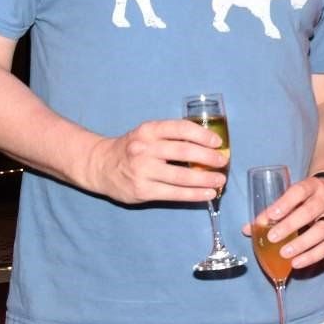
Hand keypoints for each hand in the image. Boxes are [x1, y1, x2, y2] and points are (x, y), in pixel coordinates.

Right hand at [81, 119, 228, 205]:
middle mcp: (145, 148)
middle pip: (184, 152)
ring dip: (205, 179)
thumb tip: (207, 146)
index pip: (181, 129)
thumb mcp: (146, 134)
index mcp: (149, 130)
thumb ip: (170, 137)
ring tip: (220, 180)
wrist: (100, 166)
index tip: (218, 142)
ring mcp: (143, 170)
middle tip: (223, 161)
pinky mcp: (143, 190)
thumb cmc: (131, 148)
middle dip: (208, 158)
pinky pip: (174, 193)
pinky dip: (194, 194)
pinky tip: (207, 194)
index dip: (203, 135)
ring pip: (181, 176)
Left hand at [242, 175, 323, 269]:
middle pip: (309, 212)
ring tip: (284, 254)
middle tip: (272, 238)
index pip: (299, 191)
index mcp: (312, 185)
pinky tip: (297, 263)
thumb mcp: (292, 197)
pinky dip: (313, 256)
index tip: (271, 216)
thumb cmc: (306, 197)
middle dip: (289, 226)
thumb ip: (272, 211)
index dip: (285, 203)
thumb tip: (247, 229)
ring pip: (321, 230)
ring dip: (302, 244)